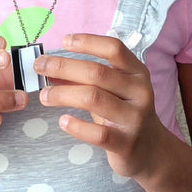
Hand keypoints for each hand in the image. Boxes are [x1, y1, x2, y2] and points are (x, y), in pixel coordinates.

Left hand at [34, 33, 165, 179]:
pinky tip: (63, 121)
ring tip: (44, 95)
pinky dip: (77, 126)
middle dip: (63, 67)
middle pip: (97, 72)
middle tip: (40, 66)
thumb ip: (85, 78)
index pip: (114, 48)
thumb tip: (50, 67)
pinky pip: (97, 133)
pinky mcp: (126, 143)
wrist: (152, 151)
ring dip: (63, 94)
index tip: (64, 40)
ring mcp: (134, 118)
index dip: (88, 42)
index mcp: (137, 72)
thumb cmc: (125, 111)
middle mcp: (139, 91)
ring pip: (93, 98)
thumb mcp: (112, 90)